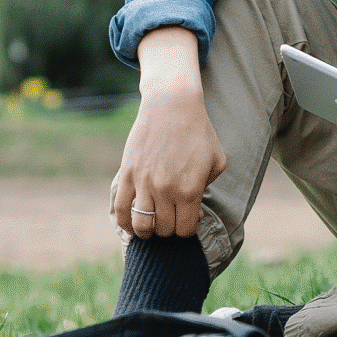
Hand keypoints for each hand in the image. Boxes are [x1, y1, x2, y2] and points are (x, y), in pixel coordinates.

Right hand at [113, 30, 224, 237]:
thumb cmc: (198, 132)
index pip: (185, 230)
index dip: (187, 229)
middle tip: (170, 219)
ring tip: (150, 227)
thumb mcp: (216, 161)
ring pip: (141, 225)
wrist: (172, 105)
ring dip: (146, 231)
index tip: (187, 220)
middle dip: (169, 229)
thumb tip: (194, 212)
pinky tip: (131, 226)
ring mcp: (144, 183)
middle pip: (164, 230)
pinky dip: (125, 224)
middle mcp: (166, 190)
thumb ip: (208, 189)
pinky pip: (120, 209)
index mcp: (190, 190)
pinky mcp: (127, 174)